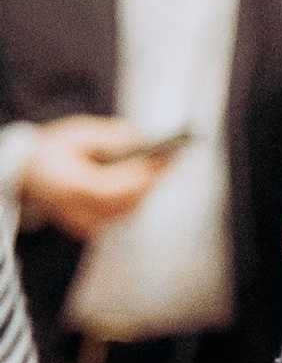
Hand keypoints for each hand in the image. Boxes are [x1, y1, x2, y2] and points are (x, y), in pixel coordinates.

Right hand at [19, 116, 172, 241]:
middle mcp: (80, 212)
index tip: (171, 157)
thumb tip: (143, 139)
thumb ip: (110, 136)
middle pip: (131, 200)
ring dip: (149, 188)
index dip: (148, 173)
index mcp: (74, 188)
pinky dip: (137, 196)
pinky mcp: (89, 229)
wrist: (24, 175)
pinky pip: (122, 214)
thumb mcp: (77, 133)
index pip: (120, 186)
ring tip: (169, 166)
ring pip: (130, 209)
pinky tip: (151, 180)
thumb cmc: (50, 151)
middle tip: (177, 158)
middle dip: (155, 178)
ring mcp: (85, 224)